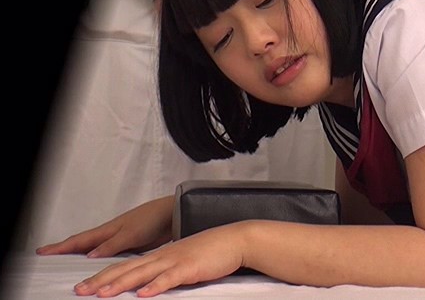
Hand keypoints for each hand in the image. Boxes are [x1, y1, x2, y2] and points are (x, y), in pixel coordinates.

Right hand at [36, 196, 173, 257]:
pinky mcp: (130, 245)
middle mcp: (111, 234)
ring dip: (81, 255)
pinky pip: (109, 253)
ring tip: (68, 263)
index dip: (61, 246)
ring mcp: (120, 239)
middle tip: (47, 256)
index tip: (42, 251)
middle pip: (83, 244)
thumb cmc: (153, 218)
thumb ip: (111, 245)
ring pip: (95, 249)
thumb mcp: (130, 233)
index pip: (79, 240)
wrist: (173, 215)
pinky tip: (99, 265)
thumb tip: (90, 255)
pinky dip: (99, 259)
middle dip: (65, 250)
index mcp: (108, 230)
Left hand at [73, 222, 248, 297]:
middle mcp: (163, 256)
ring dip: (121, 283)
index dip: (105, 275)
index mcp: (161, 255)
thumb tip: (150, 284)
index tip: (86, 285)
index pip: (127, 265)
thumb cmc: (212, 251)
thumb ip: (166, 270)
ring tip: (102, 294)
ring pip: (143, 272)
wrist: (235, 239)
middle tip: (80, 291)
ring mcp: (176, 260)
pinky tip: (143, 294)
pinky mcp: (190, 267)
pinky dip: (155, 286)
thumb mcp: (184, 260)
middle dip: (102, 280)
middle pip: (127, 268)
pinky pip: (170, 278)